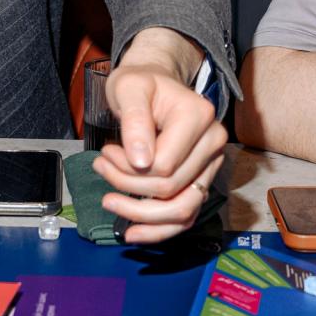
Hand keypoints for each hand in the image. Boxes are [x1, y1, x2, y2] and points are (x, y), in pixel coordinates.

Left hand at [94, 36, 227, 245]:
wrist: (155, 84)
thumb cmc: (140, 84)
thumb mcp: (128, 88)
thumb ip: (135, 121)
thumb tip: (141, 162)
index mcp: (198, 116)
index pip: (165, 164)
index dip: (128, 168)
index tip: (106, 152)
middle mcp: (213, 142)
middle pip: (170, 188)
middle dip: (128, 185)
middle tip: (102, 167)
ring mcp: (211, 164)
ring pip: (182, 210)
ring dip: (141, 214)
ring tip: (110, 202)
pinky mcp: (203, 180)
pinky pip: (186, 216)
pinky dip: (159, 229)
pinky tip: (132, 232)